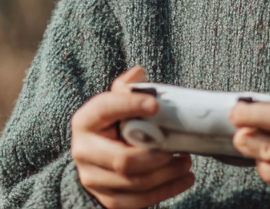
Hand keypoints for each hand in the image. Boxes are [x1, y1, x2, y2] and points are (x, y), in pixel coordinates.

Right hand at [71, 66, 195, 208]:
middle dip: (157, 156)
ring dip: (167, 174)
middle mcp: (83, 152)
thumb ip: (126, 89)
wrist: (98, 160)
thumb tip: (139, 73)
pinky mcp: (108, 200)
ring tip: (186, 162)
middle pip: (123, 159)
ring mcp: (94, 179)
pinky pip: (139, 202)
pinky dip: (167, 191)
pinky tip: (183, 179)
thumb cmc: (113, 126)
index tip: (156, 105)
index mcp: (85, 121)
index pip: (106, 110)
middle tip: (178, 148)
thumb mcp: (115, 104)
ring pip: (134, 183)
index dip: (130, 106)